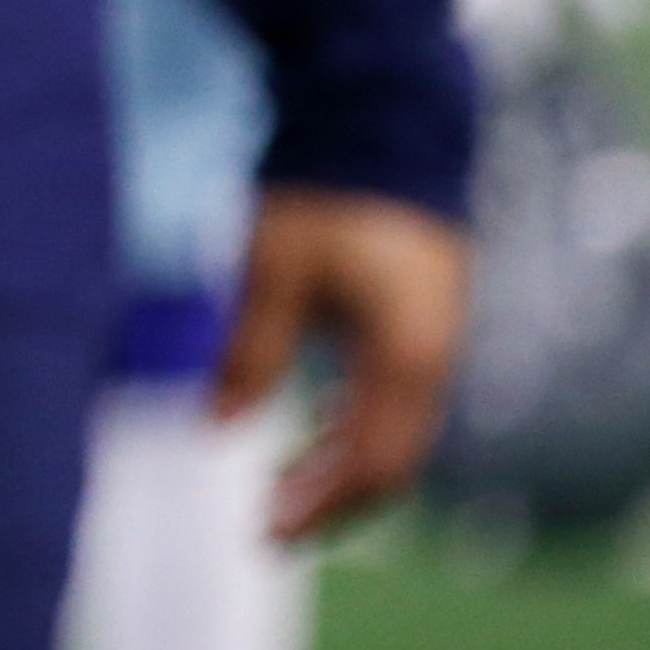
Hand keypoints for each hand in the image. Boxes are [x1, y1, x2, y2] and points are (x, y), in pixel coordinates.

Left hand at [222, 184, 470, 538]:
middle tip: (267, 524)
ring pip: (393, 435)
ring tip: (276, 486)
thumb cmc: (327, 191)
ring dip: (338, 467)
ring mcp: (435, 342)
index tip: (266, 528)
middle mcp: (435, 359)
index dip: (321, 505)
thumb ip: (250, 353)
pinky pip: (392, 403)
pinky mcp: (421, 324)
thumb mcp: (276, 270)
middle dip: (332, 501)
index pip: (375, 464)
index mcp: (409, 355)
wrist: (383, 120)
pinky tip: (304, 436)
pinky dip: (350, 430)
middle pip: (392, 463)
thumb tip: (214, 426)